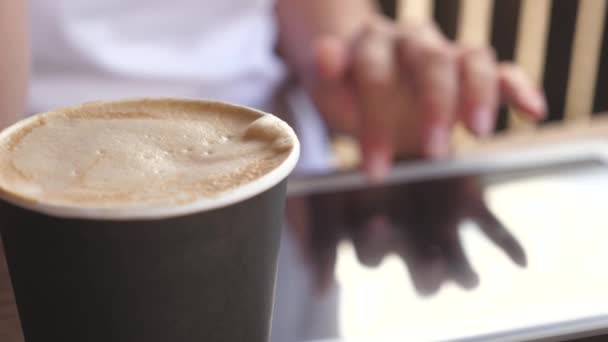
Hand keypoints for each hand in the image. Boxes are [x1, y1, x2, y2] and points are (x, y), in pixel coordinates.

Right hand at [302, 177, 525, 295]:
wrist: (384, 134)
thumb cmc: (354, 170)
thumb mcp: (326, 196)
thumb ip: (316, 237)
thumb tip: (320, 290)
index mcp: (375, 242)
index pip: (373, 257)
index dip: (376, 244)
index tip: (377, 219)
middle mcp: (410, 242)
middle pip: (424, 277)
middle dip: (428, 274)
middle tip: (429, 260)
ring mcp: (441, 228)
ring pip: (458, 266)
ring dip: (463, 272)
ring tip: (468, 273)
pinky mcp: (468, 206)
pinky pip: (493, 230)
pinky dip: (509, 246)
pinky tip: (520, 260)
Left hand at [306, 17, 546, 179]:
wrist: (369, 83)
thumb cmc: (349, 90)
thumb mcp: (329, 88)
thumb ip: (327, 73)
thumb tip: (325, 54)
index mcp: (374, 44)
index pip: (376, 71)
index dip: (375, 118)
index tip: (375, 167)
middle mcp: (414, 42)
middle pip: (431, 60)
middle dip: (433, 104)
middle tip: (432, 149)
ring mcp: (447, 55)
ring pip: (472, 59)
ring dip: (477, 94)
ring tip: (479, 131)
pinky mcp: (472, 72)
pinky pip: (503, 72)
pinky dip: (519, 88)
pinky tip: (533, 111)